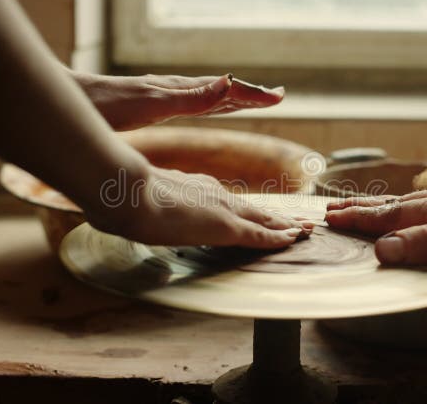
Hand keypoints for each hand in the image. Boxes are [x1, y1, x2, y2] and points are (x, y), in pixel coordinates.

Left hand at [73, 72, 284, 130]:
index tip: (278, 97)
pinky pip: (191, 103)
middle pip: (221, 91)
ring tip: (252, 99)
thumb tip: (227, 85)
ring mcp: (163, 96)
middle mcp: (174, 90)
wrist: (73, 99)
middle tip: (276, 96)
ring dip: (232, 98)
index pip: (224, 91)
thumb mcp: (152, 104)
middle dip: (249, 94)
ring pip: (207, 96)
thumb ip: (190, 99)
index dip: (252, 95)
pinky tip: (208, 106)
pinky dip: (208, 104)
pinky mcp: (151, 104)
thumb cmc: (107, 105)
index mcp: (179, 91)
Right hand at [86, 166, 311, 247]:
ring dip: (285, 226)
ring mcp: (222, 209)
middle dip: (277, 217)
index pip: (229, 201)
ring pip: (264, 219)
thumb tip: (120, 210)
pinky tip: (294, 239)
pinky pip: (260, 235)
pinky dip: (279, 238)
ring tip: (306, 230)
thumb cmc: (123, 194)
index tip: (260, 214)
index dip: (248, 210)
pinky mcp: (226, 226)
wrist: (126, 189)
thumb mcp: (137, 198)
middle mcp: (214, 194)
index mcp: (195, 187)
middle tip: (299, 221)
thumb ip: (141, 204)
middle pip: (254, 209)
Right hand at [325, 161, 426, 266]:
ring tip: (371, 211)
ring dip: (390, 211)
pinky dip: (420, 214)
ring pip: (420, 207)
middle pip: (399, 206)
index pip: (391, 215)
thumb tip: (383, 250)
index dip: (360, 220)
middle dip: (366, 211)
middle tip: (335, 209)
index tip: (330, 218)